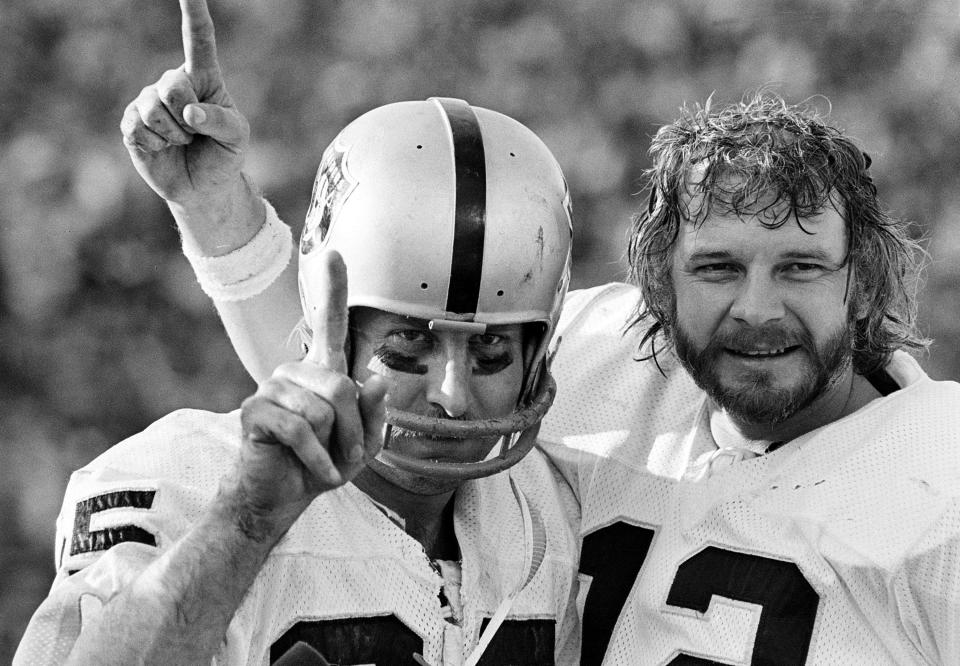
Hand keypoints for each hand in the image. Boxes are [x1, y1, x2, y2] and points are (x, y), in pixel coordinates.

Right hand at [119, 0, 248, 212]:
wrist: (203, 188)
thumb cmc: (224, 155)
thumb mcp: (236, 138)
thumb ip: (221, 121)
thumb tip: (190, 112)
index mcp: (203, 78)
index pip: (198, 39)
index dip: (193, 11)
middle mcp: (173, 83)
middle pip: (172, 85)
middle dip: (188, 116)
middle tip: (196, 132)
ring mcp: (148, 101)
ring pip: (154, 109)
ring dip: (174, 134)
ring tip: (183, 141)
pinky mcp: (131, 123)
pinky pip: (139, 128)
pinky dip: (158, 144)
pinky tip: (164, 148)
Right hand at [235, 251, 386, 523]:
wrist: (282, 499)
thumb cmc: (323, 465)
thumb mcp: (363, 444)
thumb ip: (374, 413)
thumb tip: (375, 378)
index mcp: (323, 372)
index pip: (329, 323)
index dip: (333, 289)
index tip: (333, 252)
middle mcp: (295, 371)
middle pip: (342, 387)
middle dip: (354, 430)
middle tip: (344, 455)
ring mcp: (272, 387)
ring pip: (324, 410)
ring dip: (335, 447)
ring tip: (322, 460)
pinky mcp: (254, 411)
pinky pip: (301, 430)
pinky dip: (317, 460)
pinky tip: (313, 472)